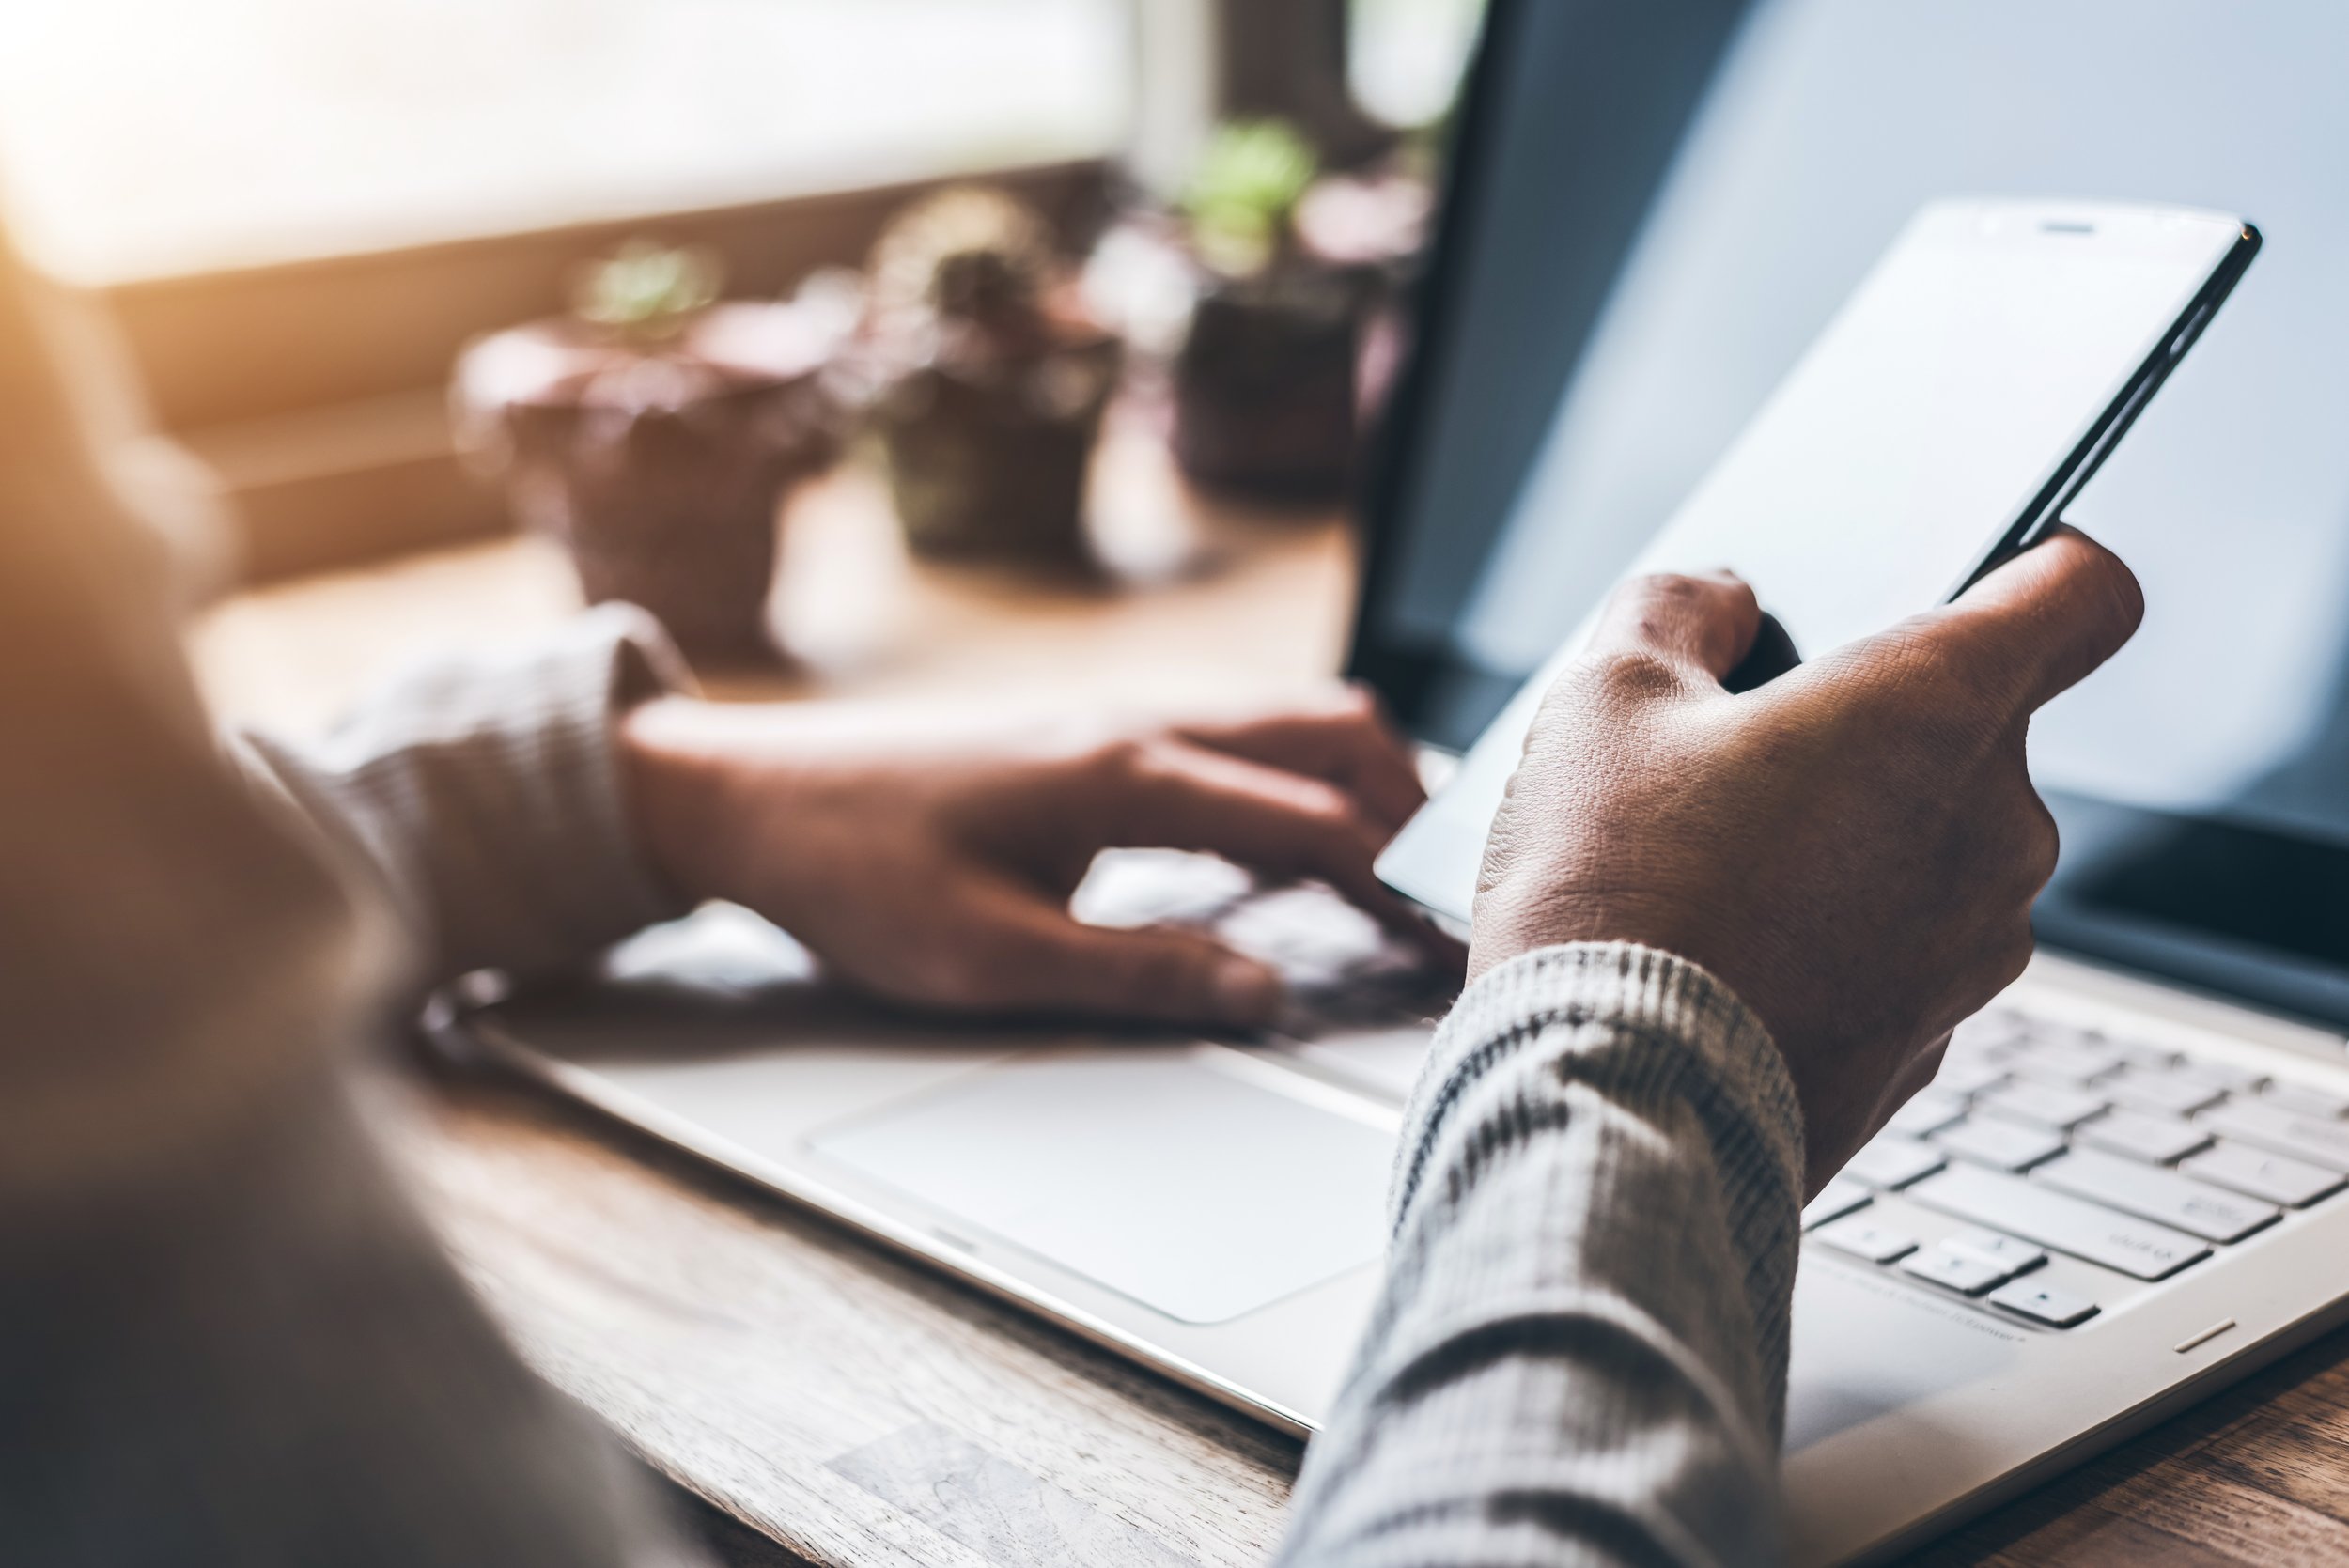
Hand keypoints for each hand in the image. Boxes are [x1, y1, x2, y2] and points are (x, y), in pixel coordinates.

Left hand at [621, 688, 1451, 1027]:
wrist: (746, 795)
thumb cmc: (852, 875)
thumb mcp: (989, 959)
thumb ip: (1139, 976)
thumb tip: (1265, 993)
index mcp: (1128, 774)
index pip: (1314, 820)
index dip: (1400, 885)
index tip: (1457, 944)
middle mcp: (1140, 721)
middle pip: (1331, 733)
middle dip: (1411, 810)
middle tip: (1446, 900)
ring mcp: (1119, 711)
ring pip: (1288, 718)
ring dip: (1358, 782)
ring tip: (1394, 872)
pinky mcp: (1093, 726)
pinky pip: (1235, 732)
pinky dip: (1296, 775)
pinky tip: (1286, 842)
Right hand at [1473, 526, 2142, 1194]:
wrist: (1611, 1106)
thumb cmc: (1613, 894)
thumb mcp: (1605, 696)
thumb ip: (1679, 608)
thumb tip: (1721, 603)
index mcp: (1936, 707)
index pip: (2083, 592)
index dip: (2036, 568)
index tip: (1978, 584)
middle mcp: (1995, 826)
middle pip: (1975, 730)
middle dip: (1872, 729)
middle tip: (1741, 756)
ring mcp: (1977, 947)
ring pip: (1933, 848)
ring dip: (1852, 838)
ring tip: (1718, 868)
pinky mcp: (1933, 1041)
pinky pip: (1902, 950)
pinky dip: (1838, 938)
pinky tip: (1731, 951)